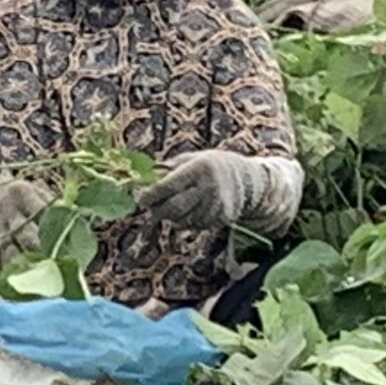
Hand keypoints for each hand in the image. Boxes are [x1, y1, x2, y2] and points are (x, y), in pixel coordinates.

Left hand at [136, 150, 300, 232]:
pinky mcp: (221, 219)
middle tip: (150, 208)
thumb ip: (166, 169)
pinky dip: (186, 221)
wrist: (247, 178)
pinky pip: (194, 225)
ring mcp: (216, 205)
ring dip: (171, 217)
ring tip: (171, 207)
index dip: (149, 195)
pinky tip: (190, 210)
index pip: (167, 186)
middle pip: (173, 208)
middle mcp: (208, 188)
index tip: (140, 199)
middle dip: (157, 211)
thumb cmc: (210, 165)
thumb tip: (138, 178)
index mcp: (198, 169)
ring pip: (182, 220)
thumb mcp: (190, 159)